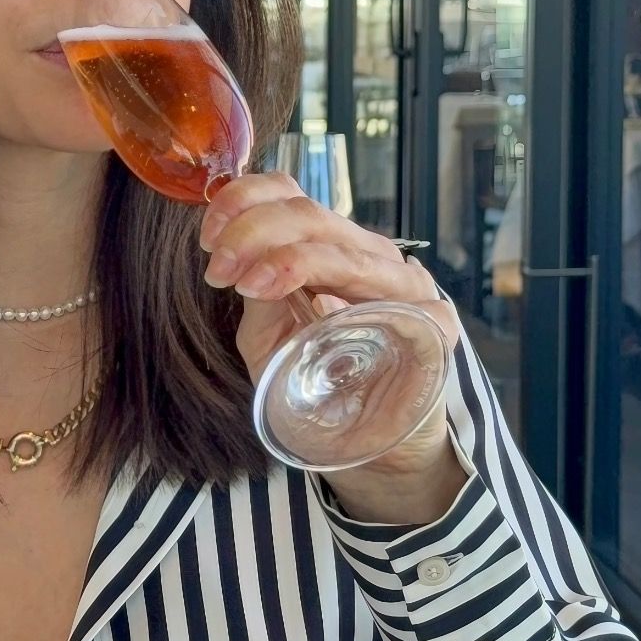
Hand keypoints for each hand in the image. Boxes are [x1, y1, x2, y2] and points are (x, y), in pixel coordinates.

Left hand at [199, 173, 465, 524]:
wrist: (373, 444)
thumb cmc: (319, 386)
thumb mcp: (270, 337)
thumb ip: (256, 295)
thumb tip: (233, 257)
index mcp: (332, 247)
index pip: (291, 196)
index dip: (244, 202)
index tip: (207, 237)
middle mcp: (371, 257)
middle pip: (311, 216)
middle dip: (253, 232)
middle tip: (218, 266)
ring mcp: (406, 288)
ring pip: (345, 251)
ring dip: (288, 259)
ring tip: (248, 282)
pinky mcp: (433, 327)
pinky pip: (396, 303)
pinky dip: (354, 302)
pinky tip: (320, 312)